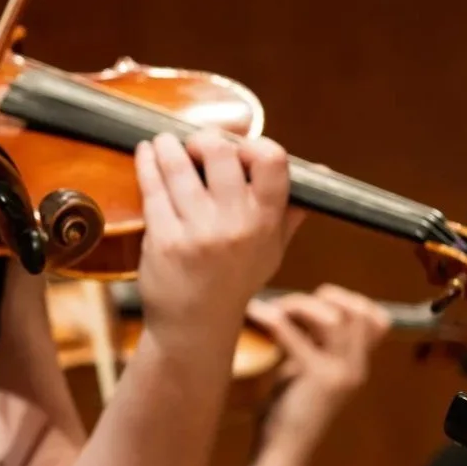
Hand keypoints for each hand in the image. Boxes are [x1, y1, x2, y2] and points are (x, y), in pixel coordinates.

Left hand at [135, 129, 299, 357]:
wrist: (196, 326)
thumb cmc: (235, 282)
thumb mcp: (272, 249)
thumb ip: (290, 209)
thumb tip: (320, 173)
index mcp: (265, 221)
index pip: (272, 161)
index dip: (252, 143)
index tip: (236, 145)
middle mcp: (234, 224)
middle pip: (219, 152)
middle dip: (203, 139)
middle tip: (194, 144)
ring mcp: (197, 232)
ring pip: (178, 167)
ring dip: (168, 146)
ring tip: (165, 143)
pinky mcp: (164, 239)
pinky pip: (153, 188)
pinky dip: (147, 163)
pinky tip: (147, 153)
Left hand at [250, 284, 390, 451]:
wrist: (282, 451)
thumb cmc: (287, 412)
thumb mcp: (305, 372)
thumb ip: (310, 344)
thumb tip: (295, 308)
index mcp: (356, 365)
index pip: (377, 320)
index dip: (350, 300)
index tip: (318, 299)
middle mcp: (356, 368)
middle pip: (358, 311)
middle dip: (323, 297)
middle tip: (291, 305)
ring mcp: (340, 373)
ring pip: (334, 317)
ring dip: (299, 304)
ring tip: (274, 310)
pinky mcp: (317, 377)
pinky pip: (292, 332)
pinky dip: (270, 316)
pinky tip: (253, 313)